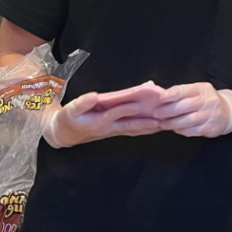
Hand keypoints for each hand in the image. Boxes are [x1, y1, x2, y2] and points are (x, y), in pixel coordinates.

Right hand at [42, 93, 161, 148]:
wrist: (64, 135)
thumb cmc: (68, 120)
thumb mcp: (70, 110)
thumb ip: (82, 103)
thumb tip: (94, 96)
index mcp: (99, 121)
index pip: (116, 114)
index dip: (128, 109)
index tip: (140, 104)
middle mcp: (110, 128)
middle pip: (132, 124)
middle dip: (148, 121)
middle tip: (165, 118)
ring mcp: (114, 130)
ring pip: (135, 129)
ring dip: (151, 126)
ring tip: (168, 122)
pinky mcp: (115, 131)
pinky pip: (133, 130)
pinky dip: (145, 128)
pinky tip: (157, 125)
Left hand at [154, 83, 231, 137]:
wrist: (228, 112)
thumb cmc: (205, 100)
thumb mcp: (196, 91)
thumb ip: (180, 93)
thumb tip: (158, 98)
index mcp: (201, 89)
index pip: (184, 90)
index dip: (171, 94)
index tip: (160, 98)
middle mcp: (207, 101)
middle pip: (184, 106)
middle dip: (167, 111)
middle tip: (156, 113)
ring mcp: (210, 115)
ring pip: (187, 121)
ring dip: (171, 123)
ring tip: (162, 124)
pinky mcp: (210, 128)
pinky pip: (191, 131)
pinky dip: (180, 130)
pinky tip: (174, 129)